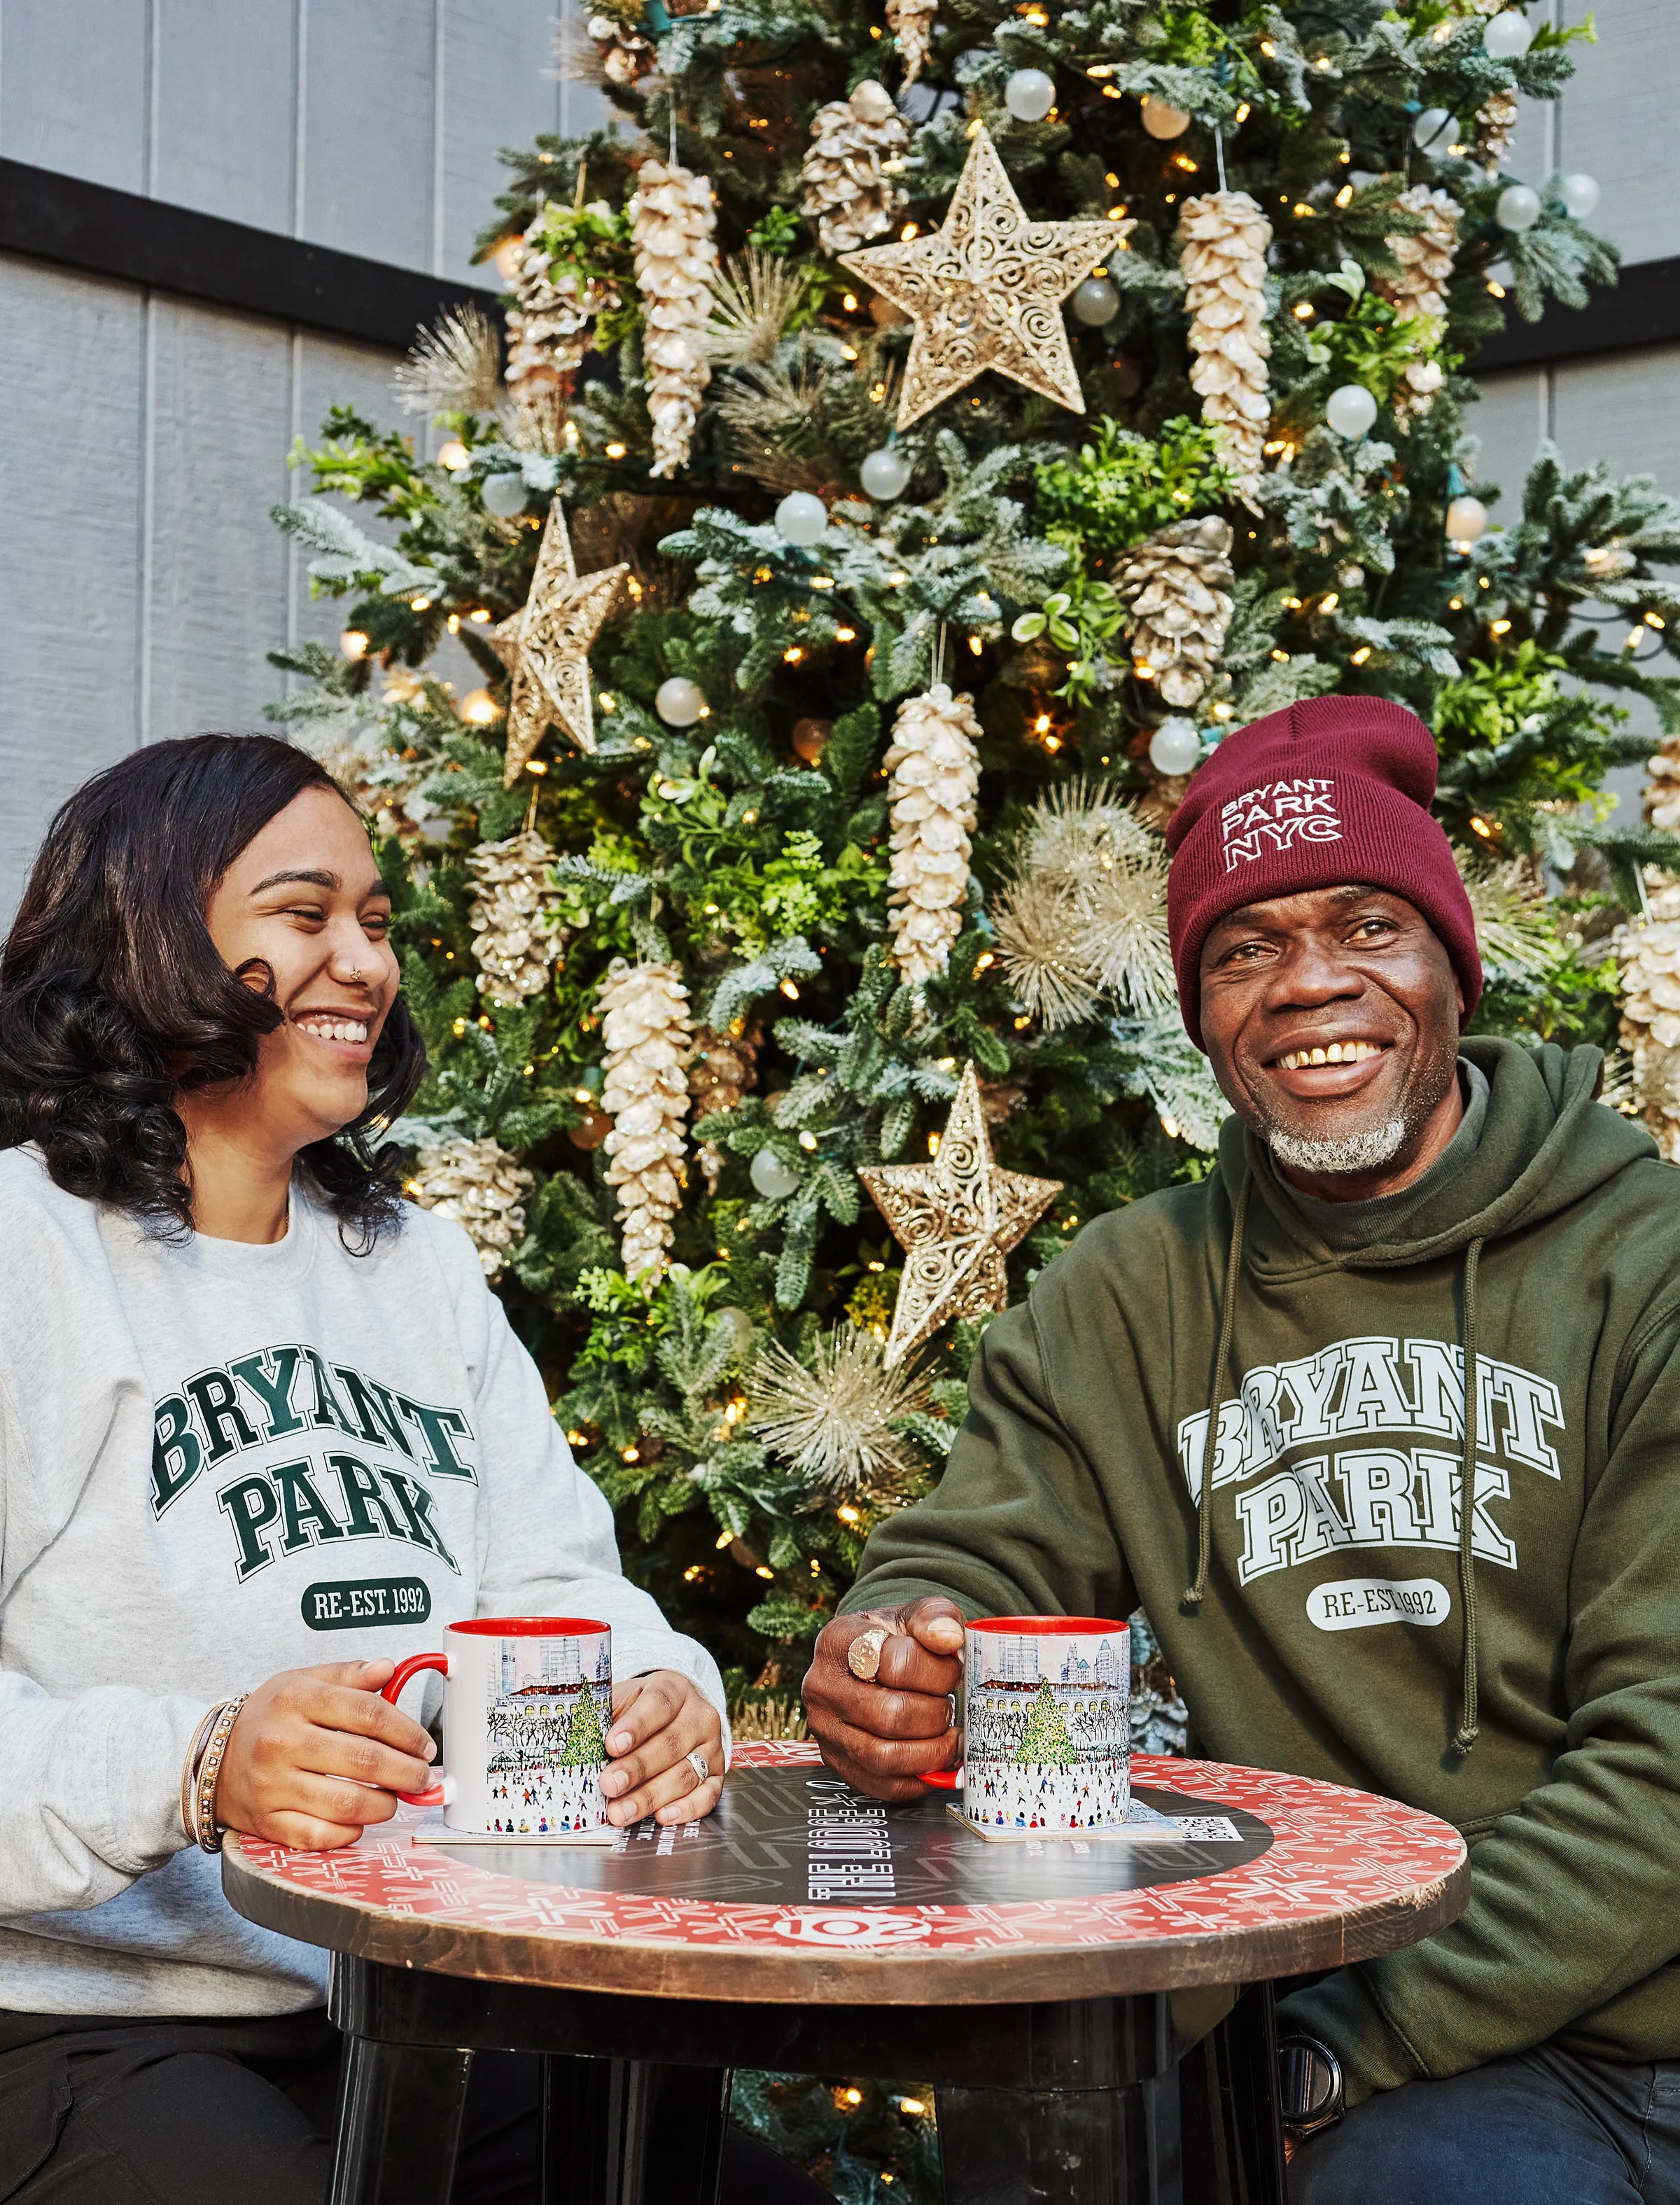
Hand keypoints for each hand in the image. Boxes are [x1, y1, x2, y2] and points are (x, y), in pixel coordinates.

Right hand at [214, 1659, 436, 1849]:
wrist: (210, 1759)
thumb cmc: (269, 1719)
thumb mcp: (302, 1682)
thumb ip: (349, 1674)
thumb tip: (390, 1668)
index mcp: (296, 1698)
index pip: (368, 1713)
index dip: (407, 1732)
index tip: (424, 1746)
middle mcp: (281, 1741)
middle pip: (364, 1760)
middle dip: (406, 1772)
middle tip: (421, 1776)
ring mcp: (272, 1785)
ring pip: (347, 1803)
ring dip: (384, 1805)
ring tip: (394, 1798)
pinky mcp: (266, 1822)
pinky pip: (320, 1836)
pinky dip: (350, 1832)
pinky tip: (360, 1820)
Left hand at [600, 1671, 724, 1827]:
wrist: (673, 1714)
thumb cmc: (638, 1710)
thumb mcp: (621, 1702)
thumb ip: (603, 1719)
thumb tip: (575, 1745)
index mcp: (674, 1688)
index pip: (659, 1704)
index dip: (636, 1726)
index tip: (611, 1744)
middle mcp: (699, 1716)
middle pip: (671, 1744)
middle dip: (637, 1768)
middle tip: (609, 1785)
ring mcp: (711, 1746)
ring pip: (686, 1773)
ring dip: (651, 1796)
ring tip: (620, 1812)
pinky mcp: (717, 1774)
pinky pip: (708, 1794)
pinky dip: (687, 1808)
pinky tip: (663, 1816)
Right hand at [802, 1598, 963, 1800]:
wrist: (866, 1659)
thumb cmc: (893, 1638)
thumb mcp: (913, 1614)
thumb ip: (936, 1616)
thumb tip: (950, 1638)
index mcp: (839, 1641)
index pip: (898, 1663)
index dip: (940, 1672)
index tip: (954, 1671)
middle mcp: (822, 1687)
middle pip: (892, 1716)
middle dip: (936, 1714)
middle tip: (949, 1705)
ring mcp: (825, 1729)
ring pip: (885, 1758)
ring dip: (931, 1752)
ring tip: (948, 1736)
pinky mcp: (836, 1763)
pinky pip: (883, 1786)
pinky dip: (918, 1779)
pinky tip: (934, 1758)